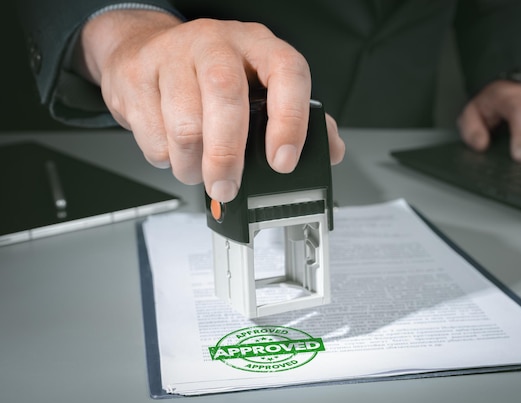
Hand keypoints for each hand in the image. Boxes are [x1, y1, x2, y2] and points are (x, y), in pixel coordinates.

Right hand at [75, 10, 344, 201]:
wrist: (145, 47)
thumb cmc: (211, 71)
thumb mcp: (260, 83)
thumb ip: (300, 117)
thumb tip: (330, 151)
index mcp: (259, 45)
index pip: (286, 73)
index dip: (289, 120)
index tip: (283, 162)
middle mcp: (216, 43)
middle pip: (225, 97)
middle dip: (227, 156)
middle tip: (227, 187)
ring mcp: (173, 56)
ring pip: (184, 124)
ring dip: (193, 165)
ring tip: (199, 171)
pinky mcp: (137, 75)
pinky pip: (152, 134)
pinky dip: (165, 157)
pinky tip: (174, 150)